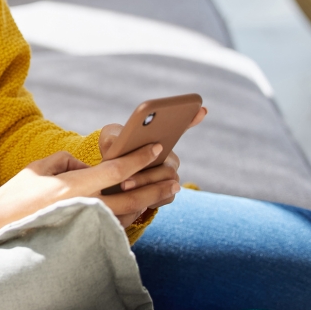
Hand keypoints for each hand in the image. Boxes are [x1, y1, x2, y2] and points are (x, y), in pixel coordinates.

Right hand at [0, 145, 178, 231]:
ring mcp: (84, 227)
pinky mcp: (82, 240)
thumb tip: (89, 167)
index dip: (140, 159)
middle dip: (156, 187)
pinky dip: (130, 217)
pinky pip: (114, 229)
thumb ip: (68, 161)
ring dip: (148, 203)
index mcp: (74, 186)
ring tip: (164, 193)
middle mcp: (84, 208)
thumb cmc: (16, 195)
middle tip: (175, 180)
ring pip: (127, 216)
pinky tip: (139, 209)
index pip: (117, 170)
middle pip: (132, 198)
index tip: (157, 149)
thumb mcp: (40, 167)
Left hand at [98, 106, 206, 224]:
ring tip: (124, 184)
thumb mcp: (108, 141)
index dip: (191, 119)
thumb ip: (112, 138)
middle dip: (147, 168)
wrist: (110, 177)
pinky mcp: (166, 193)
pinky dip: (150, 198)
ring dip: (145, 183)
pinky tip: (137, 200)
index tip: (201, 109)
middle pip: (168, 165)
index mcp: (160, 139)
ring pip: (168, 182)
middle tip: (129, 171)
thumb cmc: (112, 152)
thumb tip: (119, 140)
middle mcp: (170, 157)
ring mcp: (170, 176)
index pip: (180, 127)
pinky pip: (166, 197)